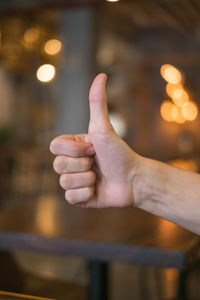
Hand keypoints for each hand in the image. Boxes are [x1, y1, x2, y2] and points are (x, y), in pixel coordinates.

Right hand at [50, 73, 141, 207]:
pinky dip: (86, 194)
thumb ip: (97, 103)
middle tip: (97, 163)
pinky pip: (70, 198)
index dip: (74, 149)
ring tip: (99, 177)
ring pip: (64, 182)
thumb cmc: (119, 152)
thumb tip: (101, 75)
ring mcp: (74, 181)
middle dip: (82, 164)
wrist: (133, 179)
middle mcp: (71, 163)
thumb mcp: (104, 128)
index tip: (93, 148)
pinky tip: (97, 190)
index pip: (54, 146)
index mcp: (72, 147)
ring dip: (87, 179)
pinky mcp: (78, 198)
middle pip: (57, 166)